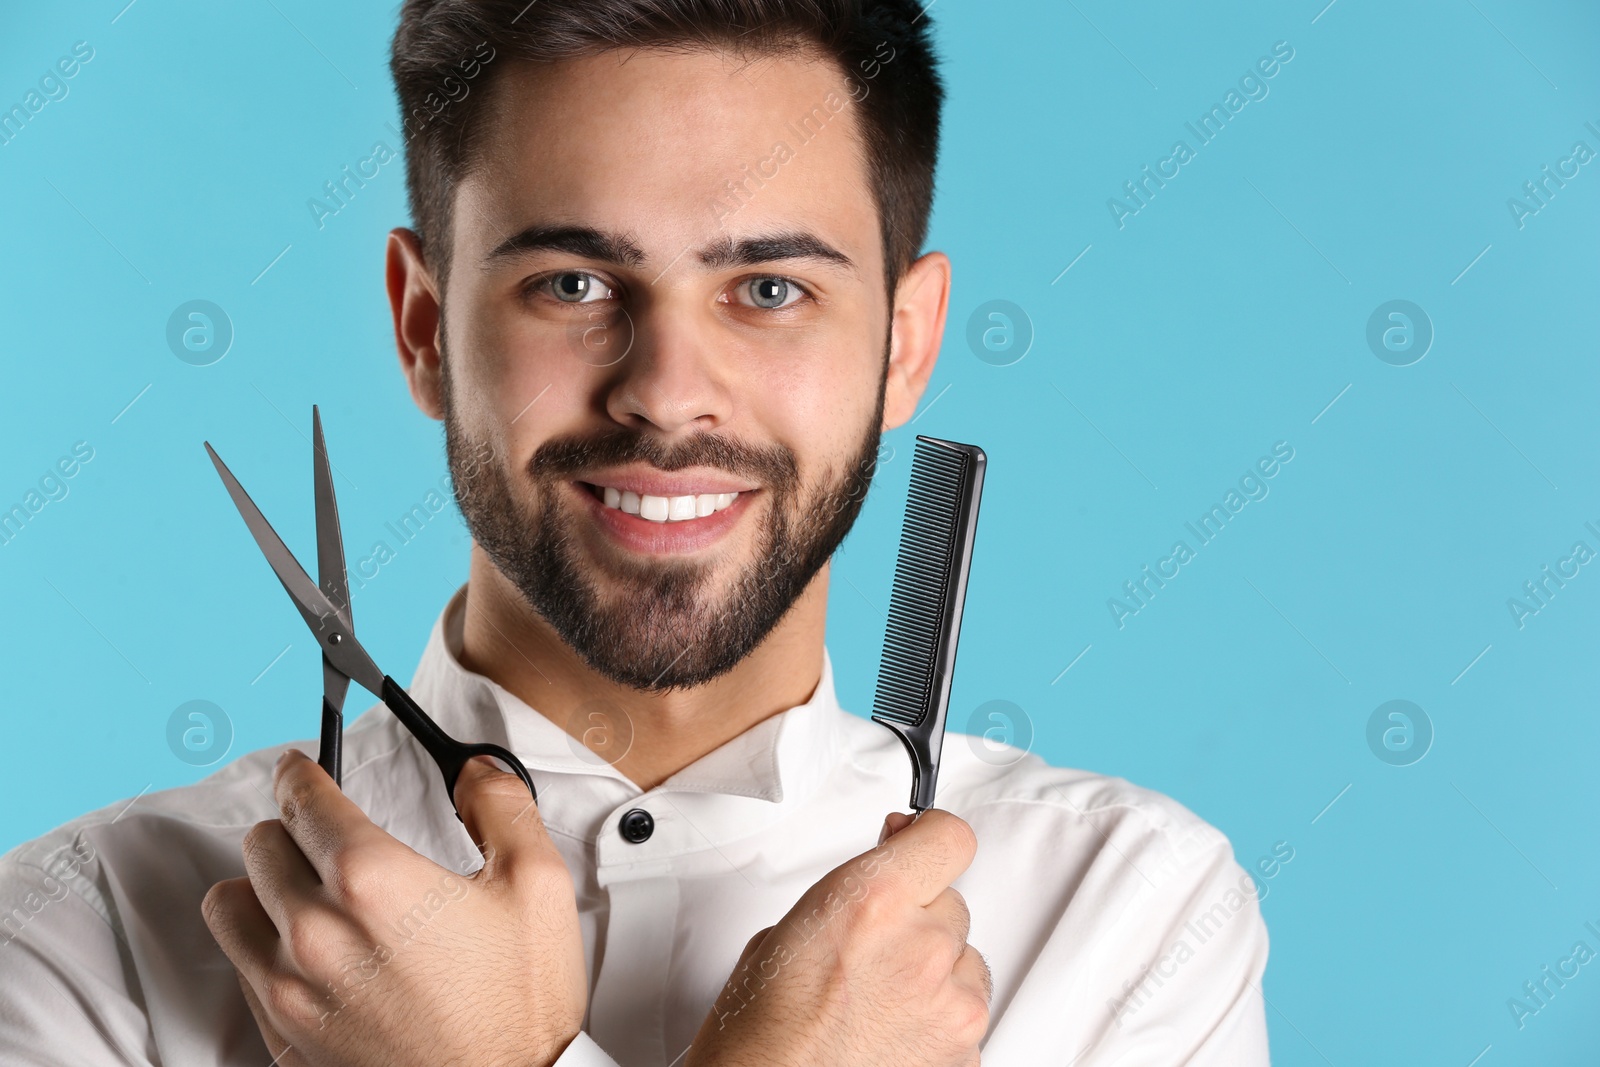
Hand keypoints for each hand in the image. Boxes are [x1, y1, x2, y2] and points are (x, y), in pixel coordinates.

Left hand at [202, 750, 585, 1066]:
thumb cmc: (519, 1007)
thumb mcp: (537, 885)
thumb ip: (501, 805)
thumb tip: (476, 772)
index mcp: (372, 882)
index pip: (304, 800)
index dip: (301, 772)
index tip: (301, 767)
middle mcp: (317, 933)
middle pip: (259, 846)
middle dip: (290, 827)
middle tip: (320, 830)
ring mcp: (293, 992)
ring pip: (228, 908)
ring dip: (259, 886)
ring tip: (297, 886)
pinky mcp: (286, 1039)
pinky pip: (240, 972)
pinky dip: (261, 948)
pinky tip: (305, 949)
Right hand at [686, 809, 990, 1066]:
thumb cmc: (763, 1031)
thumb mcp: (789, 927)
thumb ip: (855, 891)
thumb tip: (889, 875)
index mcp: (873, 900)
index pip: (949, 837)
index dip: (930, 837)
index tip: (920, 841)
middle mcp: (921, 946)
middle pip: (952, 901)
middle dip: (918, 914)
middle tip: (873, 943)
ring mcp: (948, 1001)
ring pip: (964, 956)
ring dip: (933, 965)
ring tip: (878, 993)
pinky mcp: (964, 1046)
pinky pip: (966, 1005)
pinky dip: (938, 1011)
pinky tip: (891, 1024)